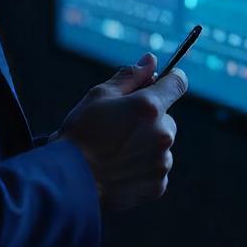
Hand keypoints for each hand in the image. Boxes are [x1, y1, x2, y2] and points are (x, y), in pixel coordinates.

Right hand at [53, 53, 187, 211]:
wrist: (69, 182)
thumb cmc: (80, 134)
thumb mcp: (99, 95)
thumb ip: (130, 76)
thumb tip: (150, 60)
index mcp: (149, 107)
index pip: (178, 83)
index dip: (170, 80)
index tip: (161, 83)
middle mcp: (162, 134)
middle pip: (166, 118)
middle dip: (149, 119)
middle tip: (119, 126)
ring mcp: (162, 162)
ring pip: (161, 145)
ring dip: (146, 144)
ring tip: (115, 151)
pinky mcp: (158, 185)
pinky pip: (156, 169)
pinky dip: (142, 167)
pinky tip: (119, 168)